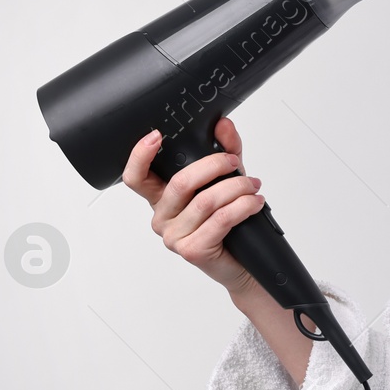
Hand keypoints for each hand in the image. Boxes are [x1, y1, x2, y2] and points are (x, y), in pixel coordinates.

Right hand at [121, 116, 265, 297]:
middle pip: (180, 182)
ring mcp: (174, 236)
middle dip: (214, 165)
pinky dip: (243, 207)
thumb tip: (223, 125)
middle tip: (234, 163)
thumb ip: (225, 150)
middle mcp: (162, 217)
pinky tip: (254, 202)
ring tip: (253, 186)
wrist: (243, 264)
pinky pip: (220, 220)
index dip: (139, 156)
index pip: (135, 177)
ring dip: (236, 188)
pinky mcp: (192, 250)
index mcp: (161, 198)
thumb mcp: (227, 179)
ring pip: (205, 201)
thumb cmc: (230, 221)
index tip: (156, 136)